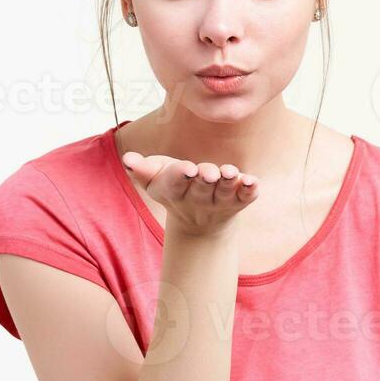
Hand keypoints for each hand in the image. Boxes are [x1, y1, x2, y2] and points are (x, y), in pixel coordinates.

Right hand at [120, 150, 258, 236]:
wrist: (199, 221)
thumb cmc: (175, 188)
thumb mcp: (156, 180)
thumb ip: (142, 170)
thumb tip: (127, 159)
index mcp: (175, 192)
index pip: (176, 184)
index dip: (180, 176)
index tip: (186, 168)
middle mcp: (198, 199)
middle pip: (202, 188)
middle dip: (205, 179)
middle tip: (208, 172)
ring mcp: (220, 202)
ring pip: (225, 193)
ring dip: (229, 183)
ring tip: (231, 173)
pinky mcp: (239, 202)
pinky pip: (246, 198)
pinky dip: (250, 191)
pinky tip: (252, 181)